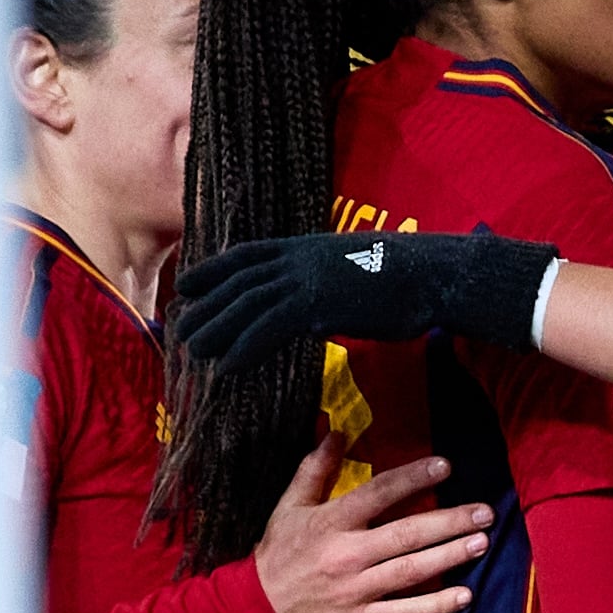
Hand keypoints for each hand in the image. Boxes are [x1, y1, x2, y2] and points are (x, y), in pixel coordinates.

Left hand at [173, 230, 553, 377]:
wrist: (433, 276)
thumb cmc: (406, 278)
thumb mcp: (356, 270)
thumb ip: (329, 281)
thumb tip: (322, 304)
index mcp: (305, 246)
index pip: (247, 255)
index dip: (214, 270)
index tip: (189, 285)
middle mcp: (298, 258)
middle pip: (238, 280)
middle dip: (206, 304)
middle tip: (179, 326)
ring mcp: (306, 279)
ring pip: (245, 304)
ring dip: (216, 328)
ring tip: (193, 349)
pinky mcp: (317, 304)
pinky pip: (268, 328)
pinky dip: (243, 348)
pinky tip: (226, 366)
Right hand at [253, 444, 490, 612]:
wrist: (255, 612)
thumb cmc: (277, 556)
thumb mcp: (288, 508)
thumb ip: (314, 471)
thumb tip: (336, 433)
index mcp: (330, 522)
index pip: (379, 494)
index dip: (413, 478)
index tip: (445, 467)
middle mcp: (346, 555)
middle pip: (406, 534)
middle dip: (449, 522)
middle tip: (485, 512)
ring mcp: (356, 590)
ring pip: (411, 571)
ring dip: (450, 557)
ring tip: (482, 543)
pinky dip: (436, 606)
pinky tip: (464, 596)